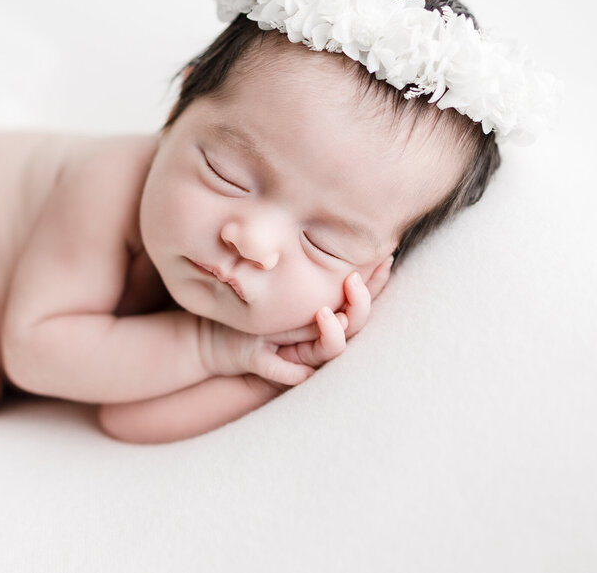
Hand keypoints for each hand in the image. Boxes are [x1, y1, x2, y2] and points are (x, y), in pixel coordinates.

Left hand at [197, 270, 372, 386]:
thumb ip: (305, 258)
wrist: (212, 332)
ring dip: (332, 336)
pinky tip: (304, 370)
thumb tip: (330, 223)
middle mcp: (314, 338)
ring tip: (323, 312)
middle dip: (359, 306)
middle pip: (353, 327)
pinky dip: (292, 372)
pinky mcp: (264, 364)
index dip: (375, 285)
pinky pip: (283, 373)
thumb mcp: (279, 273)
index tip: (384, 259)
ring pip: (326, 353)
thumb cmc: (250, 299)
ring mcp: (292, 355)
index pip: (359, 300)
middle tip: (352, 280)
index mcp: (324, 316)